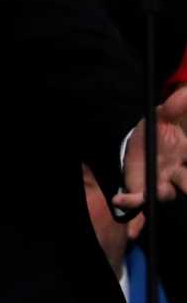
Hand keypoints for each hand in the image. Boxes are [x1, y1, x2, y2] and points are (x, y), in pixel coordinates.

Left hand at [114, 86, 186, 211]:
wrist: (142, 139)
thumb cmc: (159, 128)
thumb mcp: (164, 114)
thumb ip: (176, 105)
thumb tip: (180, 95)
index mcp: (186, 152)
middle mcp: (177, 171)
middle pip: (186, 182)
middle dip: (185, 184)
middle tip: (179, 184)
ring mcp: (161, 181)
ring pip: (166, 193)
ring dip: (161, 193)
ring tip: (152, 193)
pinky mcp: (142, 188)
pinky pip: (139, 200)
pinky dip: (132, 206)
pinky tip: (123, 207)